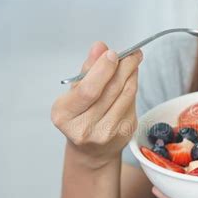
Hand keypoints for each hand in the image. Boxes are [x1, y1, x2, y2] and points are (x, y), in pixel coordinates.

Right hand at [51, 41, 141, 169]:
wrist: (91, 150)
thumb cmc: (80, 116)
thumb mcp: (75, 93)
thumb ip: (87, 70)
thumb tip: (99, 47)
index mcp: (64, 115)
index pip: (88, 90)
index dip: (103, 69)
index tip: (112, 54)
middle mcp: (84, 128)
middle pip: (110, 90)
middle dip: (123, 67)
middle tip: (132, 53)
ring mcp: (106, 133)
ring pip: (125, 95)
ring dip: (132, 74)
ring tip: (133, 61)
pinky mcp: (124, 133)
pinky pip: (132, 103)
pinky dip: (133, 87)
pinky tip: (131, 79)